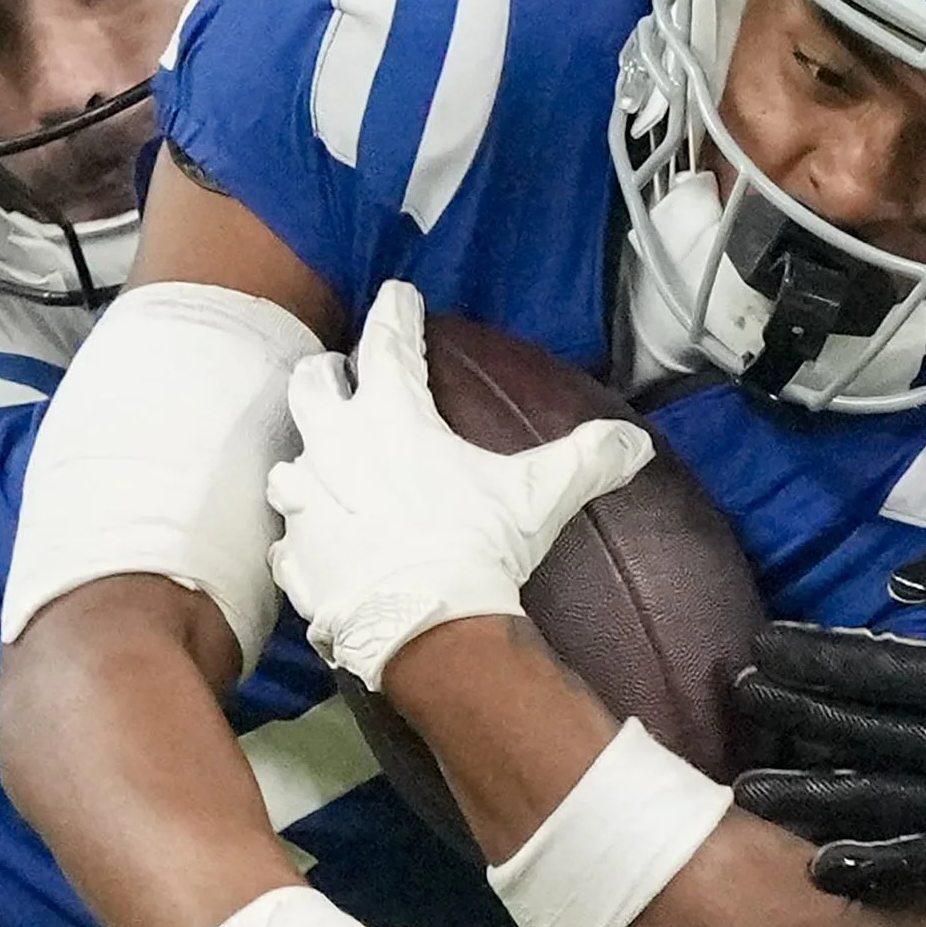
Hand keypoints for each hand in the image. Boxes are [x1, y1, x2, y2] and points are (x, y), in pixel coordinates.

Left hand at [268, 281, 649, 689]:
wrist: (426, 631)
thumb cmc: (478, 547)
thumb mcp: (540, 496)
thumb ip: (588, 459)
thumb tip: (636, 443)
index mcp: (390, 415)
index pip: (386, 340)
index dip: (396, 312)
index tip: (399, 296)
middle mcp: (335, 446)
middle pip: (310, 384)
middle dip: (327, 376)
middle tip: (344, 377)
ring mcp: (306, 502)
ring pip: (289, 461)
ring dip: (310, 458)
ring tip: (330, 466)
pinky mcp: (294, 556)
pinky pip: (289, 536)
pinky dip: (306, 534)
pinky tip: (325, 541)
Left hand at [730, 543, 925, 907]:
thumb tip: (896, 586)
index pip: (881, 671)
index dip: (815, 656)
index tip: (761, 643)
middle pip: (867, 737)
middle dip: (795, 714)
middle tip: (739, 696)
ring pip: (884, 807)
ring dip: (811, 799)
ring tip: (748, 790)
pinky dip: (877, 871)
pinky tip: (822, 870)